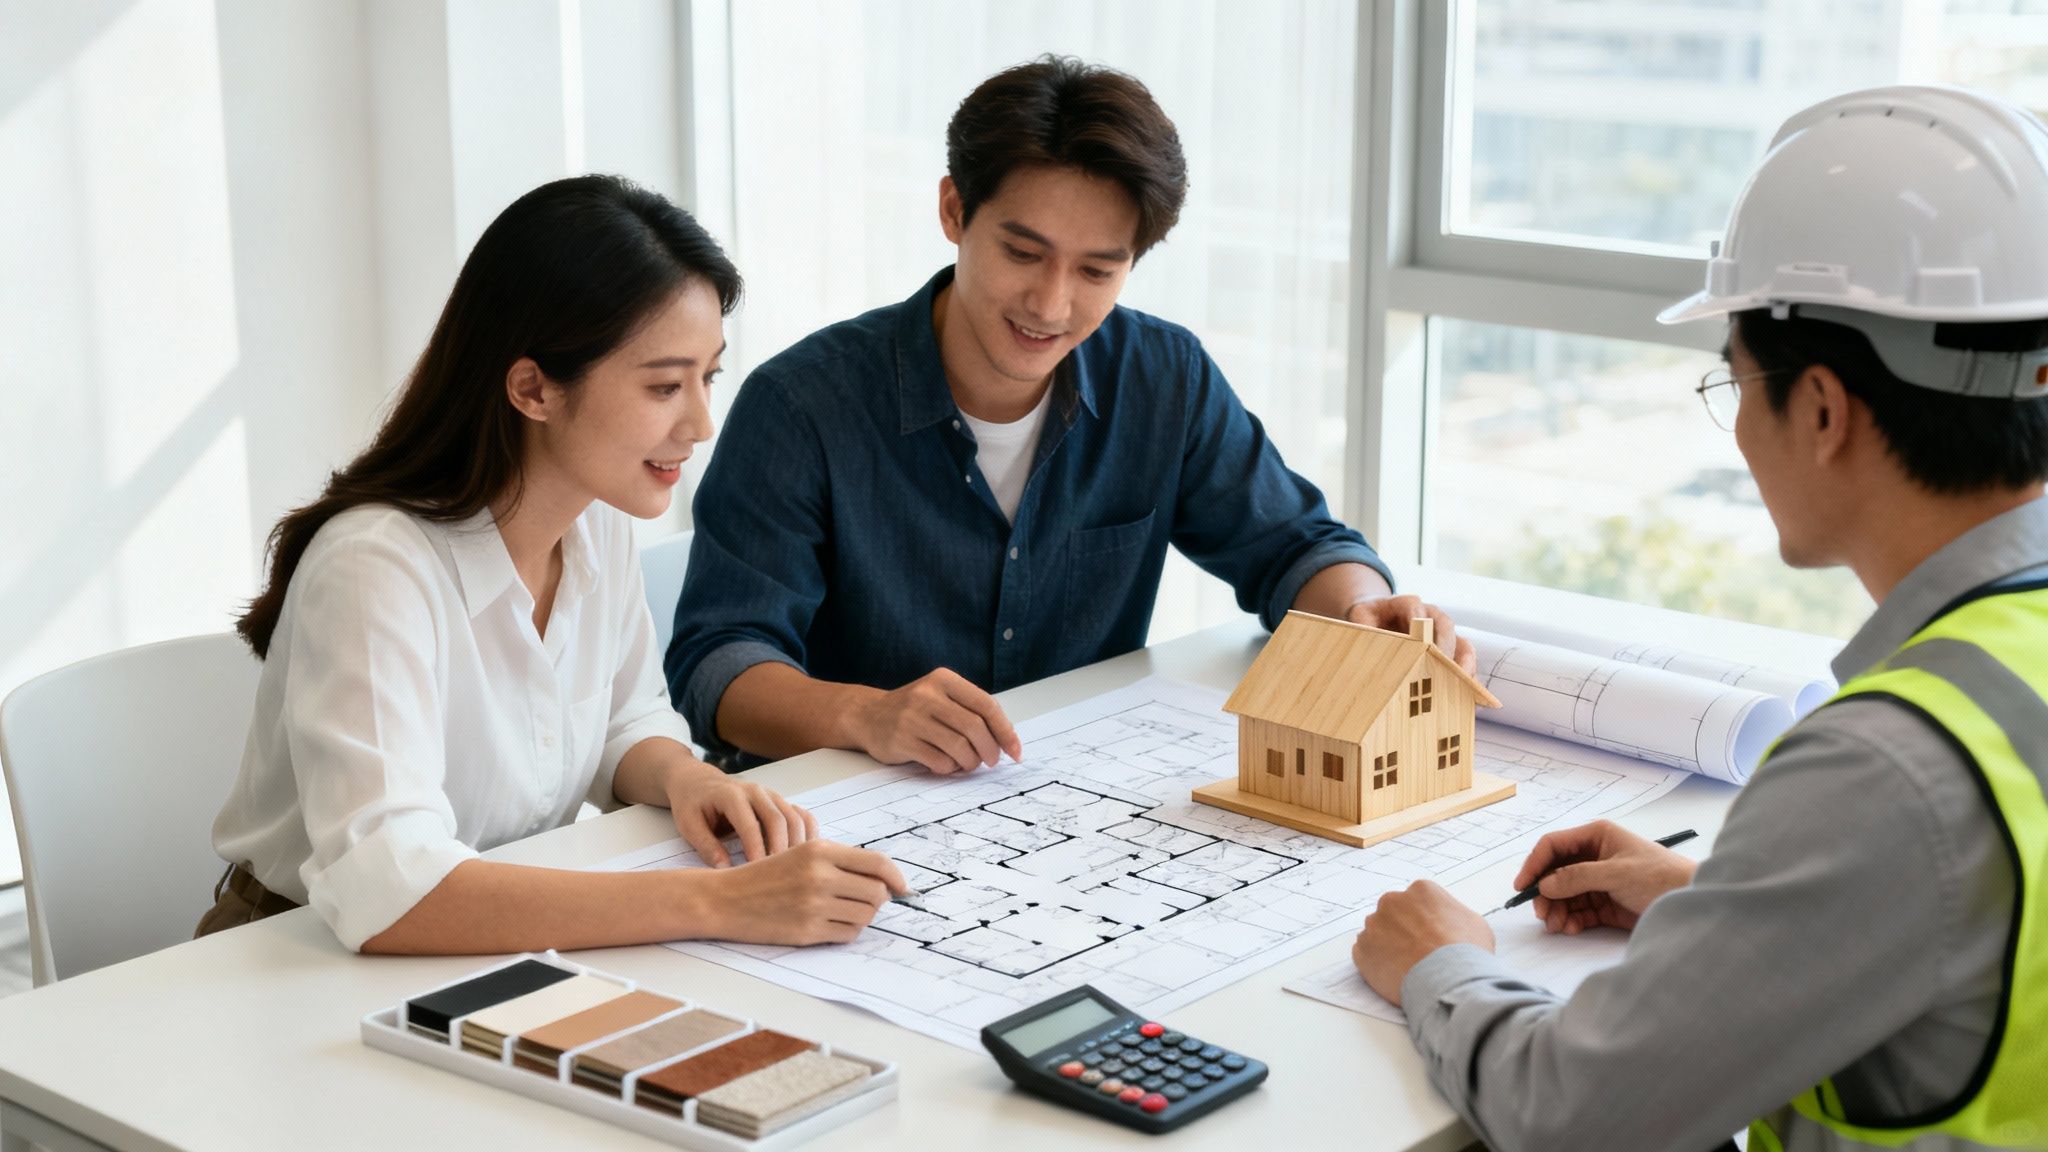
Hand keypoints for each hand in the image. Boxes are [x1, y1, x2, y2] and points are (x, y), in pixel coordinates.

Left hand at [664, 762, 817, 868]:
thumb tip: (725, 870)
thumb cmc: (692, 804)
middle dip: (781, 850)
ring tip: (794, 871)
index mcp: (731, 795)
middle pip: (778, 820)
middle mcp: (755, 791)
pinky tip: (805, 854)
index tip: (758, 874)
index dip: (756, 850)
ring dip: (797, 844)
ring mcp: (770, 795)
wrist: (698, 781)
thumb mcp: (689, 825)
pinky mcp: (779, 801)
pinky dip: (807, 833)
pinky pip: (801, 815)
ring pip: (794, 818)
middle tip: (781, 877)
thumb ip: (706, 846)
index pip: (749, 825)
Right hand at [698, 840, 907, 945]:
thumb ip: (840, 862)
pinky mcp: (807, 931)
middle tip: (864, 900)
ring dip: (862, 916)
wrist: (726, 899)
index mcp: (819, 850)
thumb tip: (885, 880)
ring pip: (866, 915)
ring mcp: (813, 905)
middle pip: (877, 893)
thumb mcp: (801, 854)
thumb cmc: (765, 875)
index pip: (878, 864)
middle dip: (879, 899)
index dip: (897, 878)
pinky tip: (831, 924)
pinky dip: (847, 931)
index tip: (903, 888)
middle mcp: (819, 875)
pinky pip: (848, 934)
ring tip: (842, 911)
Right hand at [847, 667, 1023, 773]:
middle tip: (992, 761)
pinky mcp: (902, 740)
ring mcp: (913, 717)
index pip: (986, 705)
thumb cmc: (914, 710)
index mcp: (944, 680)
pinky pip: (939, 761)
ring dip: (970, 762)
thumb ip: (970, 711)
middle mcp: (928, 695)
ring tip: (968, 764)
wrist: (868, 716)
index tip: (1015, 750)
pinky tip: (947, 765)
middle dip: (990, 750)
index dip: (1005, 731)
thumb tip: (1006, 741)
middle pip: (975, 727)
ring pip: (959, 747)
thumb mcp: (940, 697)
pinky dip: (950, 768)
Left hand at [1342, 594, 1476, 674]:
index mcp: (1405, 603)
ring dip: (1463, 663)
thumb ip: (1364, 627)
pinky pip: (1465, 660)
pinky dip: (1466, 675)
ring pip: (1461, 642)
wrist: (1379, 616)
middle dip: (1444, 646)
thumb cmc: (1369, 619)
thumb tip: (1369, 643)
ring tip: (1461, 682)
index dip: (1416, 621)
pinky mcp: (1450, 649)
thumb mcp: (1360, 618)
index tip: (1418, 641)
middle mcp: (1430, 614)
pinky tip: (1464, 692)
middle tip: (1440, 667)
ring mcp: (1443, 632)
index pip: (1414, 606)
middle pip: (1444, 625)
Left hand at [1352, 880, 1492, 1005]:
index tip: (1430, 936)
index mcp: (1420, 890)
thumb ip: (1454, 915)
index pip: (1417, 902)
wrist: (1447, 979)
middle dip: (1401, 930)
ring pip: (1377, 933)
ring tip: (1407, 966)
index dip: (1424, 921)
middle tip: (1416, 952)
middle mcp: (1392, 902)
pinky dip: (1376, 963)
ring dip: (1387, 946)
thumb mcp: (1474, 923)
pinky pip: (1365, 954)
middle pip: (1393, 914)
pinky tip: (1394, 974)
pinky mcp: (1362, 950)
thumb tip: (1450, 922)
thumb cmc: (1465, 952)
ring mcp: (1374, 926)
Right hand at [1514, 820, 1697, 934]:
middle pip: (1556, 873)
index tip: (1523, 887)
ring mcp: (1599, 881)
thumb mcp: (1616, 873)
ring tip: (1558, 926)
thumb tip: (1545, 885)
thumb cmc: (1660, 877)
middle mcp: (1594, 856)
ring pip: (1564, 895)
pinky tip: (1570, 928)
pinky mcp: (1606, 904)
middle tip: (1542, 914)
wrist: (1692, 901)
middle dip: (1546, 894)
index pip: (1554, 846)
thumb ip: (1577, 877)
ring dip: (1557, 910)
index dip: (1534, 864)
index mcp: (1596, 837)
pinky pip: (1578, 911)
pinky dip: (1571, 920)